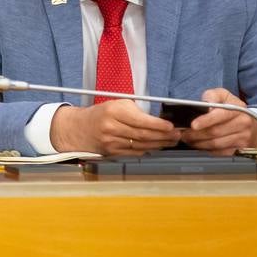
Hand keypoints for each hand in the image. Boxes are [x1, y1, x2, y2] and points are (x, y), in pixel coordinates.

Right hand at [50, 100, 180, 156]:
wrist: (79, 128)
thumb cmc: (102, 114)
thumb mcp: (117, 104)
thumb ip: (136, 110)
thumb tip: (159, 120)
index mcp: (113, 111)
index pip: (140, 121)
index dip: (158, 125)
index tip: (171, 126)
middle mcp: (111, 128)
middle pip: (143, 135)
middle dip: (163, 136)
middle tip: (177, 135)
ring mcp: (111, 142)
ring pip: (141, 145)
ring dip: (159, 144)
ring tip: (171, 141)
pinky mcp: (112, 153)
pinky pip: (135, 153)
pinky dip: (148, 150)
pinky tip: (157, 146)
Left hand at [181, 88, 256, 154]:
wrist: (252, 124)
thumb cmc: (233, 109)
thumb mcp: (223, 96)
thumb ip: (212, 95)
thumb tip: (204, 103)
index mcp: (238, 109)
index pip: (221, 115)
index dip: (206, 120)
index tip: (193, 125)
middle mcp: (243, 124)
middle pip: (215, 132)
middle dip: (196, 134)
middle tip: (184, 134)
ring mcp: (242, 139)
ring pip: (215, 144)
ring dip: (199, 143)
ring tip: (189, 139)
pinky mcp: (239, 150)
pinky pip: (219, 153)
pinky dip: (206, 150)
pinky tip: (200, 145)